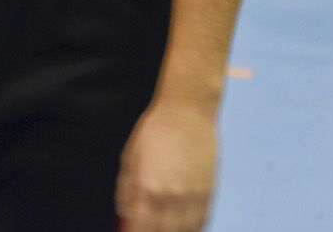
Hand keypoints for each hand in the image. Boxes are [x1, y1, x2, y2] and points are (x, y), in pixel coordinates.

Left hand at [115, 96, 217, 231]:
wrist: (187, 112)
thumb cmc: (155, 131)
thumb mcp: (130, 158)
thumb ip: (126, 191)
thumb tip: (124, 216)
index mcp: (147, 189)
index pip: (139, 229)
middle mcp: (170, 198)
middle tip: (145, 228)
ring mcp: (192, 197)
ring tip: (163, 227)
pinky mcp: (208, 193)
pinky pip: (200, 222)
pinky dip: (190, 228)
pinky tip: (182, 226)